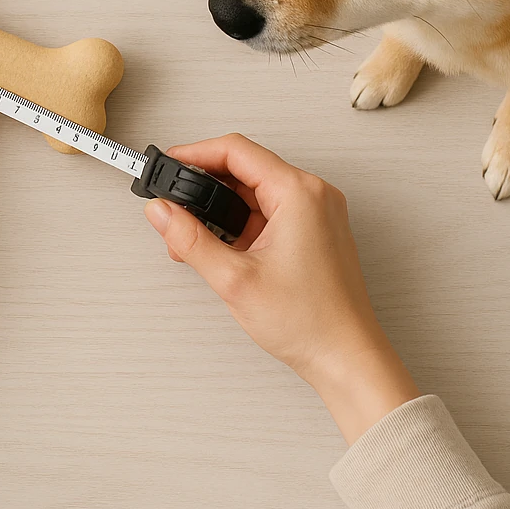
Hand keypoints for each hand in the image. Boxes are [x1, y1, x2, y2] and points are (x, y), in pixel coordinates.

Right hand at [143, 134, 418, 443]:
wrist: (346, 358)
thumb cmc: (311, 321)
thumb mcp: (235, 279)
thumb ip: (190, 239)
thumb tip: (162, 212)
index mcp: (299, 193)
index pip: (237, 151)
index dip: (197, 153)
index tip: (171, 164)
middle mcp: (313, 194)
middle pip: (246, 168)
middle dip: (205, 186)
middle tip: (174, 203)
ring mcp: (316, 212)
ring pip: (256, 191)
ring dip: (221, 208)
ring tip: (192, 235)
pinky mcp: (314, 229)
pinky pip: (269, 210)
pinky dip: (241, 222)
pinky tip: (220, 245)